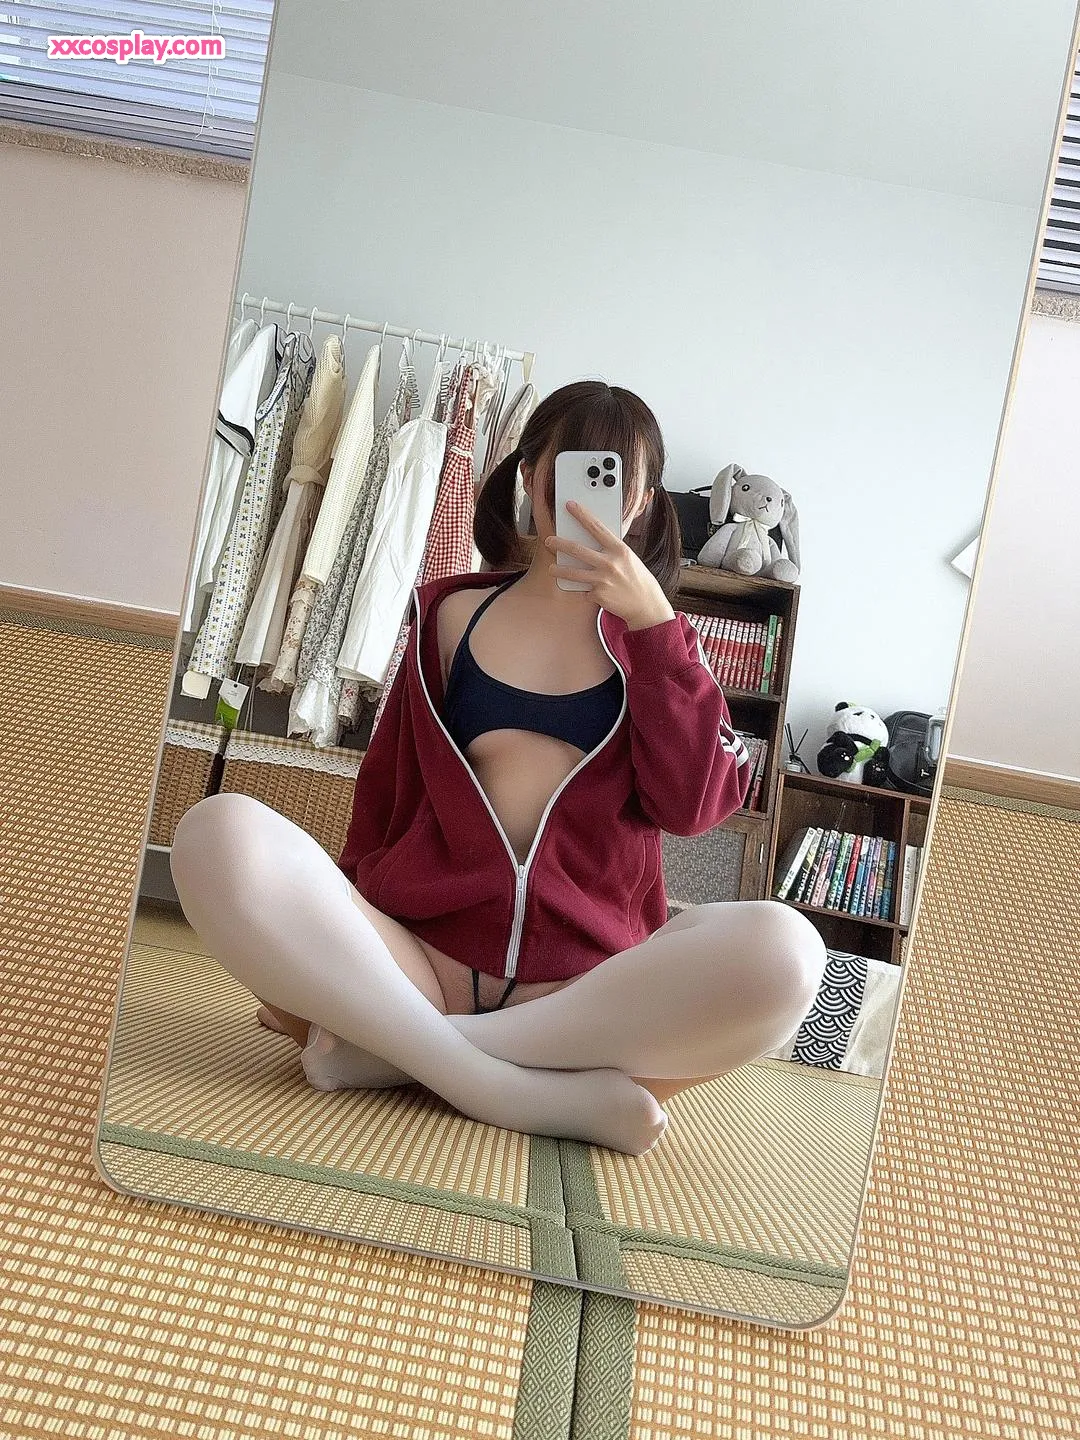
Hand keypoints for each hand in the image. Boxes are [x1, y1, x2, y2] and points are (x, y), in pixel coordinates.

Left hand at [546, 502, 675, 630]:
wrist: (646, 605)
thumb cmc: (636, 579)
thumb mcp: (627, 559)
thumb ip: (611, 550)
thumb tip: (592, 541)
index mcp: (619, 549)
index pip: (597, 527)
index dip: (581, 515)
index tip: (570, 505)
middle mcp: (610, 563)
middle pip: (578, 550)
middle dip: (559, 544)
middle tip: (549, 541)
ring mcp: (603, 580)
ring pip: (573, 573)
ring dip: (559, 570)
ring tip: (552, 569)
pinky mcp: (598, 595)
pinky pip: (585, 591)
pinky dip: (586, 591)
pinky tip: (592, 592)